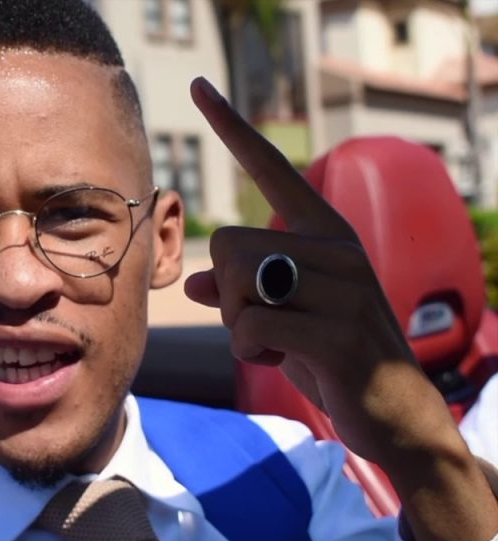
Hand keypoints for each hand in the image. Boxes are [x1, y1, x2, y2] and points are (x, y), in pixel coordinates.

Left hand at [185, 76, 497, 540]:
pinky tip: (287, 360)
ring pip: (235, 283)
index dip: (233, 127)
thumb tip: (189, 284)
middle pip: (226, 246)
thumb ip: (236, 292)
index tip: (199, 85)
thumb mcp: (277, 317)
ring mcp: (344, 286)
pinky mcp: (339, 330)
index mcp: (325, 233)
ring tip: (282, 342)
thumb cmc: (328, 356)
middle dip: (227, 295)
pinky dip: (251, 350)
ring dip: (240, 325)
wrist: (393, 413)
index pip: (272, 168)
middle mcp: (336, 247)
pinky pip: (251, 326)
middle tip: (267, 324)